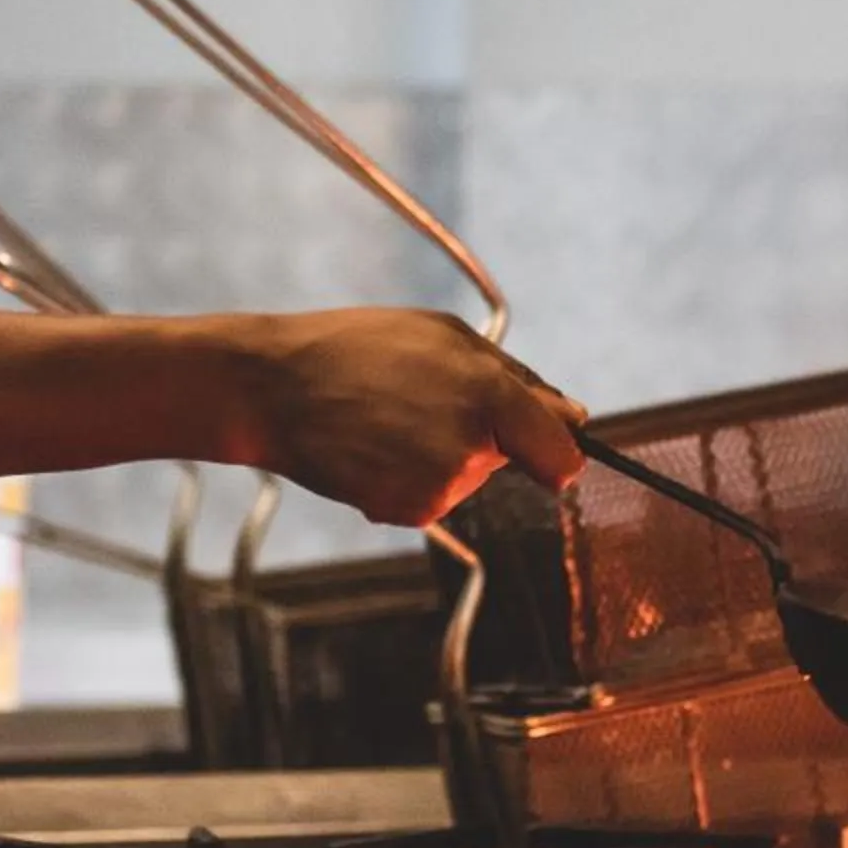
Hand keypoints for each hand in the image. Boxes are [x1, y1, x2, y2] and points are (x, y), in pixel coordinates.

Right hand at [241, 310, 587, 528]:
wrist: (274, 387)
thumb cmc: (358, 348)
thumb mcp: (445, 335)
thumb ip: (516, 378)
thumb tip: (572, 417)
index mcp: (491, 395)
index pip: (562, 454)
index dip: (556, 451)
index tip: (544, 450)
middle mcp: (472, 448)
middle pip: (510, 461)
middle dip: (484, 437)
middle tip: (421, 400)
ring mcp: (438, 487)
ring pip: (468, 479)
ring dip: (443, 455)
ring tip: (388, 418)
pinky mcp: (406, 511)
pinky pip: (430, 497)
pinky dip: (409, 477)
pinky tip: (373, 446)